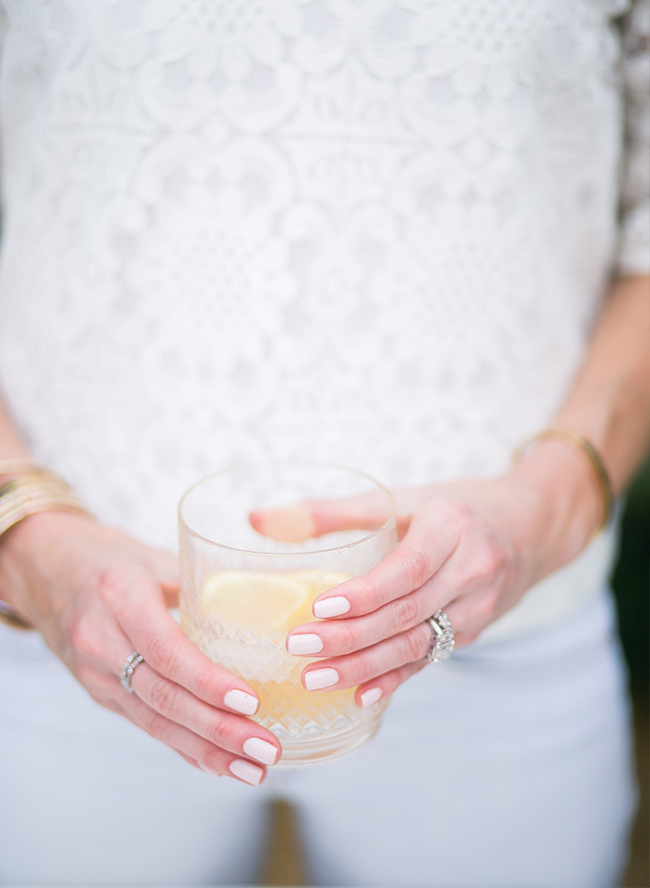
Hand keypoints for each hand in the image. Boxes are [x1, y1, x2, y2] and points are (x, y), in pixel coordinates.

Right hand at [0, 512, 280, 784]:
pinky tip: (217, 763)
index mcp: (119, 597)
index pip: (165, 650)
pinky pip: (145, 723)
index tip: (249, 701)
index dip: (207, 681)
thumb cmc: (108, 558)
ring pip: (154, 720)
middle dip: (217, 729)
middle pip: (162, 696)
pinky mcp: (99, 692)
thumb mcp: (152, 555)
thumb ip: (200, 582)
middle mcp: (101, 641)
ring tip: (251, 768)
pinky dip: (183, 746)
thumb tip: (260, 604)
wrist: (45, 570)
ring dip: (206, 750)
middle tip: (264, 748)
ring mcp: (95, 674)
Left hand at [252, 441, 600, 706]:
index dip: (365, 594)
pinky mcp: (472, 632)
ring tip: (315, 679)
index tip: (318, 608)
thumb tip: (255, 518)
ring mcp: (477, 608)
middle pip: (407, 613)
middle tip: (298, 648)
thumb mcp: (400, 497)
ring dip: (365, 666)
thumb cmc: (455, 506)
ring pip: (417, 644)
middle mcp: (472, 571)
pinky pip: (429, 659)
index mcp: (453, 528)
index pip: (407, 569)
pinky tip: (360, 696)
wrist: (531, 528)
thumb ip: (331, 510)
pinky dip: (393, 679)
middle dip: (351, 637)